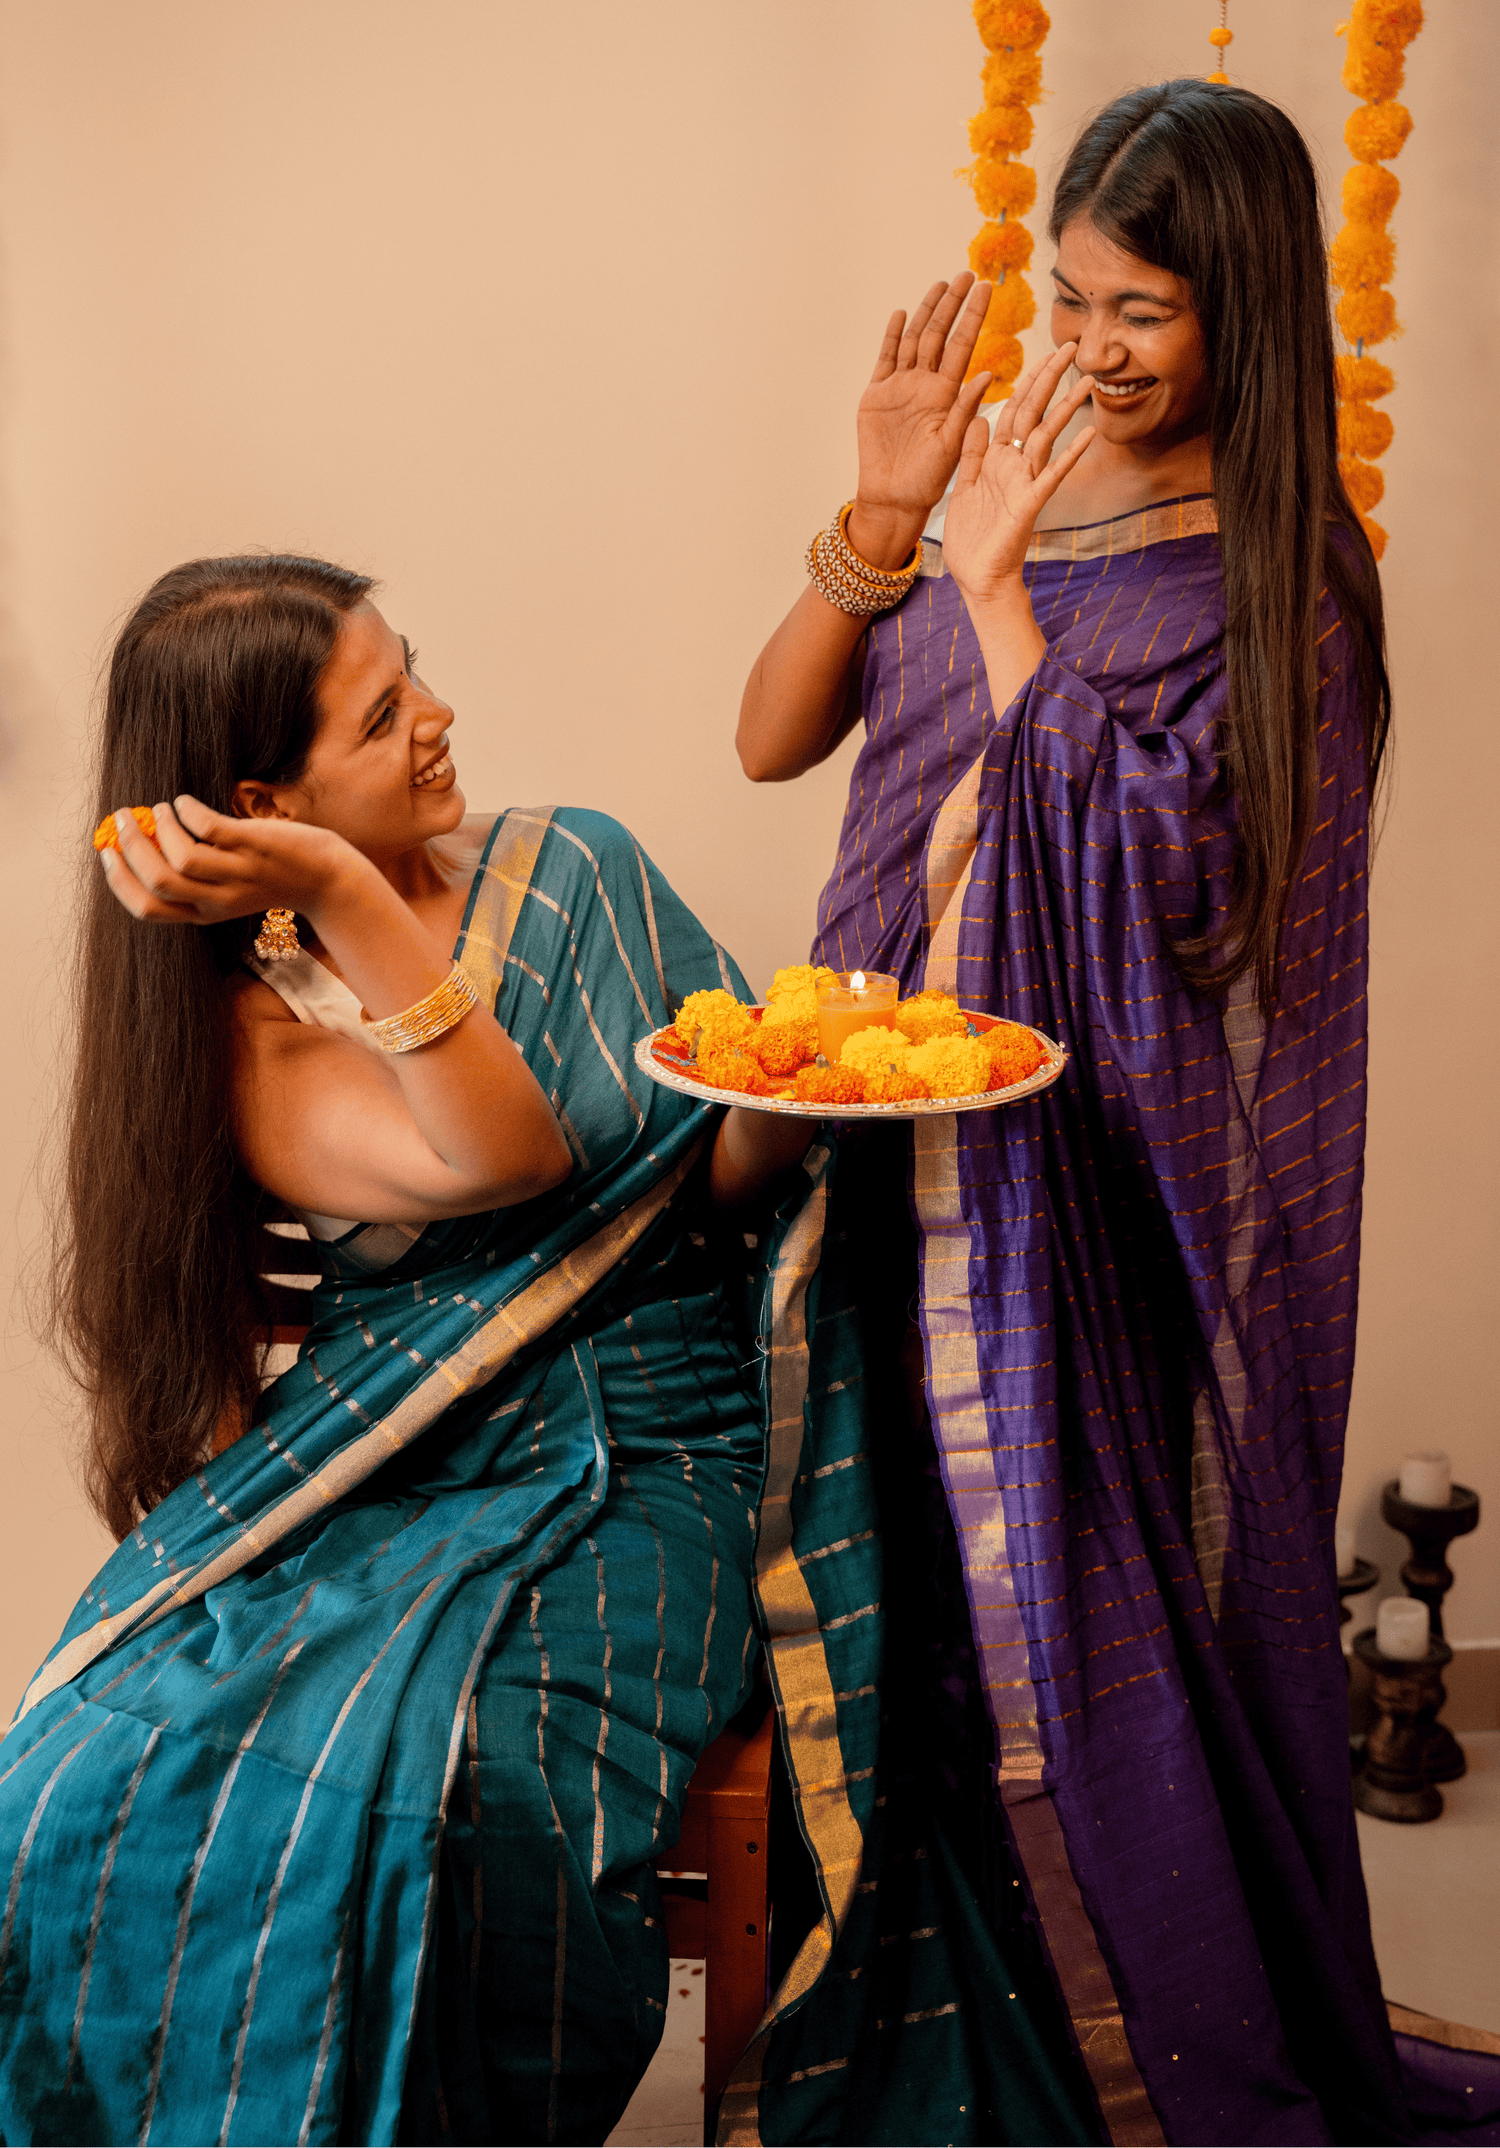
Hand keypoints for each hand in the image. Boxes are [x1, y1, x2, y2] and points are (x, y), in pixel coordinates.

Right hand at [97, 796, 356, 926]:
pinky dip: (187, 811)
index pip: (148, 908)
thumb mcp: (227, 887)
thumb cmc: (269, 875)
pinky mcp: (254, 846)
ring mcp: (238, 873)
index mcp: (204, 913)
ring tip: (162, 808)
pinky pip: (208, 828)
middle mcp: (219, 899)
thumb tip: (145, 839)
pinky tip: (185, 802)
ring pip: (181, 856)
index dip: (119, 880)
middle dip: (131, 847)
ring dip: (160, 826)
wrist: (325, 877)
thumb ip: (193, 874)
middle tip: (123, 818)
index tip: (106, 852)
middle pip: (158, 881)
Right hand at [848, 273, 995, 566]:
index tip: (987, 288)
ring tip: (938, 286)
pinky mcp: (876, 396)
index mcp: (948, 394)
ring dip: (926, 313)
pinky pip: (885, 359)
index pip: (964, 346)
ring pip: (914, 340)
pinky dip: (891, 337)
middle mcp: (926, 385)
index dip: (974, 317)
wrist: (893, 498)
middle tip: (965, 275)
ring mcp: (900, 387)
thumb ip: (966, 409)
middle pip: (940, 335)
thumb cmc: (928, 480)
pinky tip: (901, 315)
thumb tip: (988, 374)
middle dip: (952, 305)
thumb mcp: (953, 445)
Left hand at [941, 344, 1096, 609]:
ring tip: (1088, 380)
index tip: (1044, 353)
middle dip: (1051, 379)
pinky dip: (1068, 456)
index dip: (1028, 380)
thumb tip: (980, 417)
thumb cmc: (973, 539)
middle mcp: (1015, 466)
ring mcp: (1025, 484)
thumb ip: (973, 452)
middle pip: (1035, 413)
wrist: (978, 578)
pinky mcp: (1029, 505)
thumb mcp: (966, 486)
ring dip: (1067, 408)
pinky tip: (1087, 435)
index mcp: (997, 459)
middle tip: (1073, 346)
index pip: (1014, 410)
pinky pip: (1051, 476)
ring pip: (1047, 437)